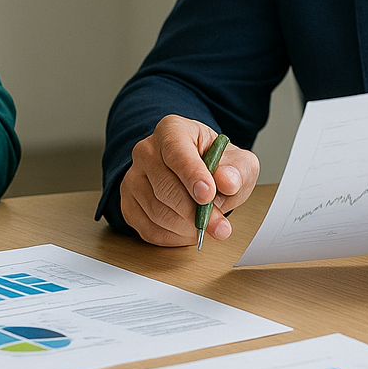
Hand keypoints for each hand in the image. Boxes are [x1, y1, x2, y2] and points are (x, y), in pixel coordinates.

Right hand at [119, 115, 259, 245]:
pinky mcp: (129, 203)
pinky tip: (189, 231)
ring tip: (207, 225)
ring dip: (186, 227)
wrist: (198, 175)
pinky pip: (149, 229)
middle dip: (195, 212)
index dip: (192, 175)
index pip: (177, 152)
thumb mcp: (238, 162)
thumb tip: (228, 181)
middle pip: (165, 187)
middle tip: (219, 227)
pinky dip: (173, 238)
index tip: (208, 195)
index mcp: (172, 130)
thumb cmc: (216, 165)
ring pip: (157, 211)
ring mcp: (133, 177)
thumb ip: (237, 170)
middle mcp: (147, 150)